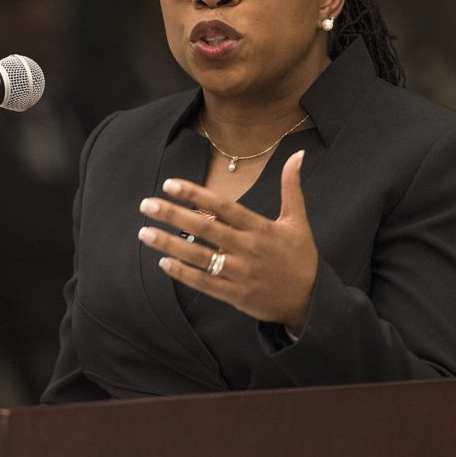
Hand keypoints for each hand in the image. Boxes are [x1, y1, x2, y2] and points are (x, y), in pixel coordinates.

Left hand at [137, 150, 317, 334]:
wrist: (310, 300)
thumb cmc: (301, 257)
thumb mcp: (298, 220)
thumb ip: (291, 187)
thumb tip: (297, 155)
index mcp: (260, 228)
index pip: (222, 206)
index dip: (195, 194)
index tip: (171, 184)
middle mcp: (247, 249)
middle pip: (204, 228)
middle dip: (173, 215)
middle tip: (147, 204)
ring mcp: (240, 273)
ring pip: (199, 256)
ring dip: (169, 245)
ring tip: (145, 233)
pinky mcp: (235, 295)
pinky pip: (204, 282)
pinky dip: (183, 273)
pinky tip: (163, 262)